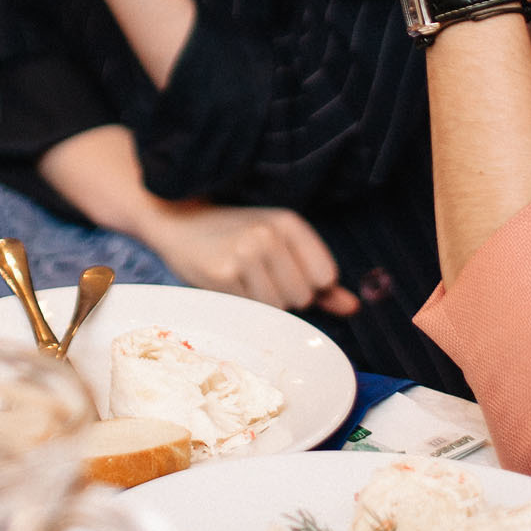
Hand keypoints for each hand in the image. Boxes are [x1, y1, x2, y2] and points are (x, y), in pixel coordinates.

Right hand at [139, 199, 357, 315]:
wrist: (177, 220)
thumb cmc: (233, 235)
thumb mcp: (278, 245)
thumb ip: (317, 277)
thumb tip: (353, 307)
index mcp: (288, 221)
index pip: (325, 276)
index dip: (307, 284)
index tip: (283, 271)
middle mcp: (269, 233)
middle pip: (301, 297)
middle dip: (282, 295)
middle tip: (254, 273)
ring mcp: (245, 252)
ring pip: (276, 307)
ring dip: (259, 302)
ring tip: (239, 277)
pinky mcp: (222, 273)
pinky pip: (249, 310)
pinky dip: (239, 304)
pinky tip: (224, 282)